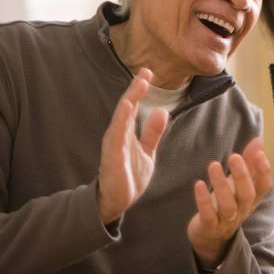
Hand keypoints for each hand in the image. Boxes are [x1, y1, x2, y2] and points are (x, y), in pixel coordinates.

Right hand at [97, 68, 168, 223]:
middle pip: (126, 108)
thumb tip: (160, 111)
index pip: (133, 106)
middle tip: (145, 72)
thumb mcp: (146, 151)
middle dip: (135, 90)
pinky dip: (121, 124)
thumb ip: (152, 132)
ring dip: (128, 104)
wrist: (117, 201)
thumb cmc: (129, 174)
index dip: (140, 89)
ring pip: (120, 121)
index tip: (148, 72)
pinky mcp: (113, 159)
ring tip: (137, 87)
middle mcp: (118, 135)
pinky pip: (116, 139)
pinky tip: (126, 111)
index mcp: (126, 132)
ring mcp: (114, 147)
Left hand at [187, 137, 272, 266]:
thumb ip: (249, 163)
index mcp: (251, 199)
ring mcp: (226, 221)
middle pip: (247, 195)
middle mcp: (242, 210)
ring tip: (214, 165)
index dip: (264, 172)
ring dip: (221, 185)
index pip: (264, 187)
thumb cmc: (227, 203)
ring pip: (228, 206)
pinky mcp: (209, 226)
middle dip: (242, 175)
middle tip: (234, 156)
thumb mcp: (239, 184)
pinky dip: (203, 200)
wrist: (210, 236)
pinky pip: (208, 215)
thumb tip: (258, 141)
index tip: (260, 154)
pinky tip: (199, 184)